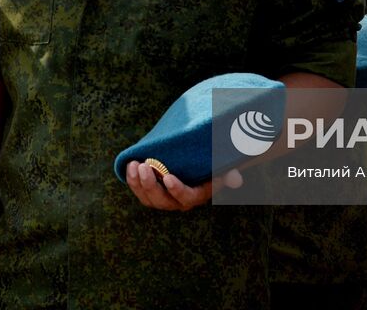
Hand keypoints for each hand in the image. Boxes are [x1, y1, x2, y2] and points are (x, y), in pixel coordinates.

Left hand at [124, 160, 242, 211]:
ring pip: (147, 198)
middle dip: (151, 185)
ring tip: (135, 164)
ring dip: (138, 183)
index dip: (177, 190)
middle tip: (145, 166)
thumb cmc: (210, 164)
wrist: (195, 163)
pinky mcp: (151, 191)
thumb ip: (229, 173)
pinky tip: (130, 165)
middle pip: (162, 201)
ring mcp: (162, 198)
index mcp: (196, 196)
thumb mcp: (221, 167)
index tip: (168, 177)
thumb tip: (236, 179)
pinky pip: (139, 191)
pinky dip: (132, 180)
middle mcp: (177, 202)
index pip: (186, 198)